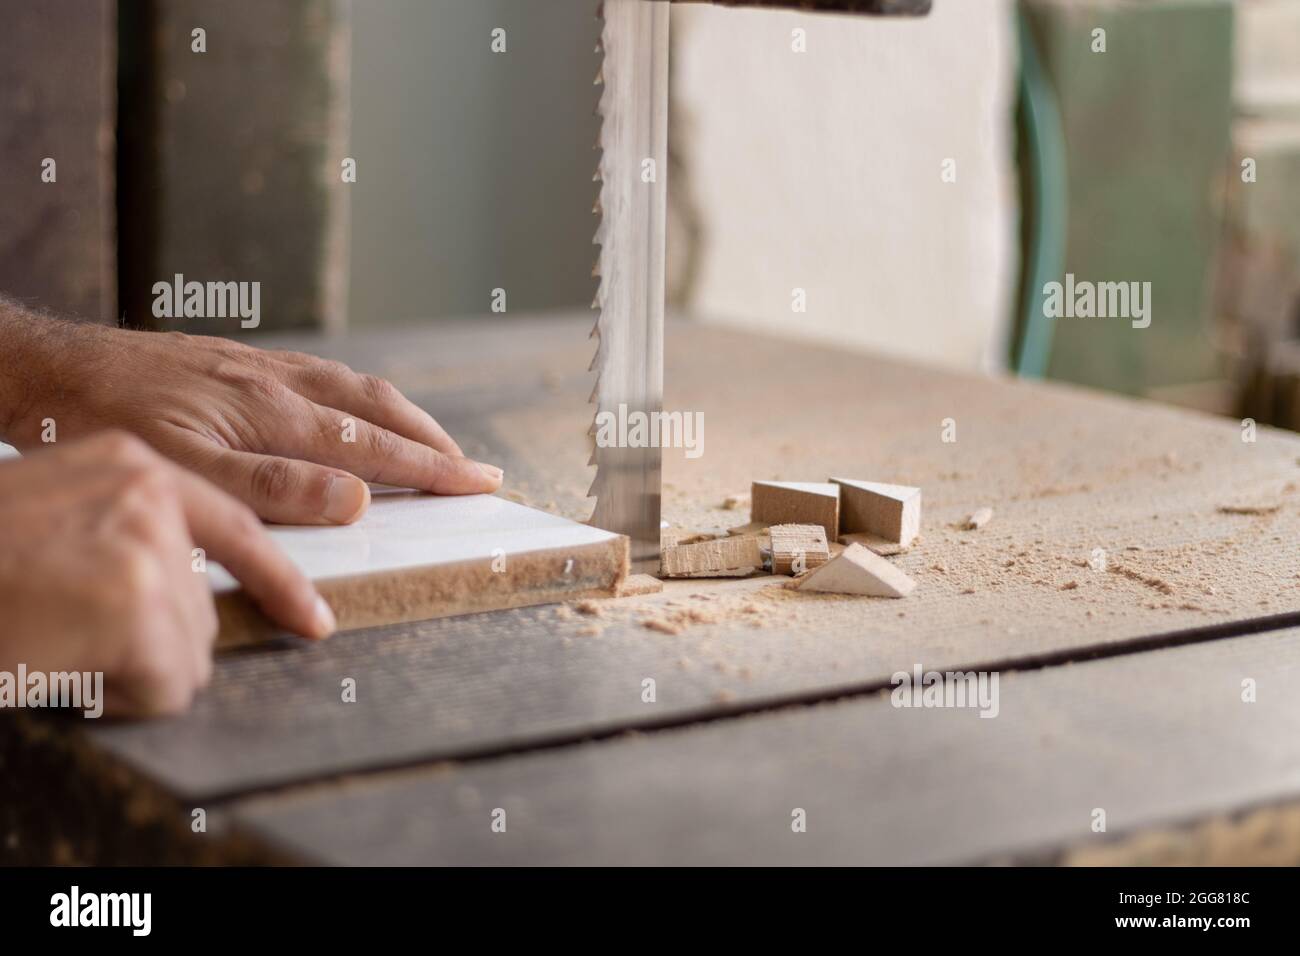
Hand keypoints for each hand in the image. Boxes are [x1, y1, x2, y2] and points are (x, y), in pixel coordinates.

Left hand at [0, 316, 502, 524]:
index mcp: (272, 412)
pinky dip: (361, 398)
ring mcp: (259, 365)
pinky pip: (323, 375)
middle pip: (378, 407)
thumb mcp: (181, 471)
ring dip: (403, 418)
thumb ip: (272, 489)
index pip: (374, 446)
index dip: (432, 468)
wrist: (41, 366)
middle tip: (475, 469)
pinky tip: (354, 409)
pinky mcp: (237, 360)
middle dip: (433, 441)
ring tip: (431, 442)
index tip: (480, 483)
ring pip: (353, 386)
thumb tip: (357, 498)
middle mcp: (276, 381)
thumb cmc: (99, 424)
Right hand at [0, 432, 333, 715]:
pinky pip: (169, 684)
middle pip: (204, 607)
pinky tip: (64, 662)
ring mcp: (150, 542)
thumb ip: (130, 534)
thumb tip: (190, 593)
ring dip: (131, 668)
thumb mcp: (57, 515)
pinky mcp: (138, 598)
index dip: (278, 581)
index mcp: (133, 463)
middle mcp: (152, 492)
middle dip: (150, 642)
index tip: (313, 620)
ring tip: (59, 638)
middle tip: (69, 630)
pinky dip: (122, 696)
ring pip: (189, 653)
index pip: (234, 527)